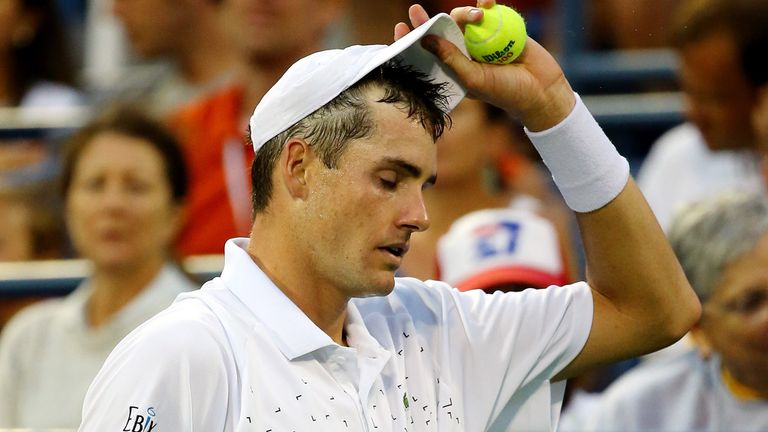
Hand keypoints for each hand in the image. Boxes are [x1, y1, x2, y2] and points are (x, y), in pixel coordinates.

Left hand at [394, 1, 575, 130]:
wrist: (541, 89)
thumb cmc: (505, 91)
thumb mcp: (473, 78)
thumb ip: (451, 59)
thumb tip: (427, 39)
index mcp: (454, 69)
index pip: (430, 53)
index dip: (414, 40)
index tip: (401, 27)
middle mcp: (466, 53)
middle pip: (443, 32)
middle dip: (431, 20)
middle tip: (414, 9)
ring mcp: (482, 40)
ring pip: (464, 19)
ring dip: (465, 13)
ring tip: (478, 16)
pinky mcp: (501, 29)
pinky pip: (489, 12)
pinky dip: (486, 4)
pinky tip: (487, 1)